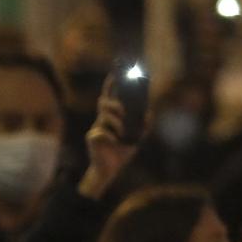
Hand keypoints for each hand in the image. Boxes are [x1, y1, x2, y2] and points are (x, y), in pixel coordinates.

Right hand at [79, 79, 140, 201]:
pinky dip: (112, 137)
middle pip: (105, 102)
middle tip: (122, 101)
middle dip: (113, 99)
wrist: (110, 169)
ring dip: (117, 122)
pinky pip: (103, 132)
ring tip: (122, 133)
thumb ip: (145, 124)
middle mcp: (104, 120)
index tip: (116, 72)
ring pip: (106, 115)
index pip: (111, 96)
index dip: (112, 84)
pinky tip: (114, 142)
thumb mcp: (138, 137)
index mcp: (113, 117)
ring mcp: (97, 127)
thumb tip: (149, 112)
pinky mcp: (92, 137)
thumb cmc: (122, 152)